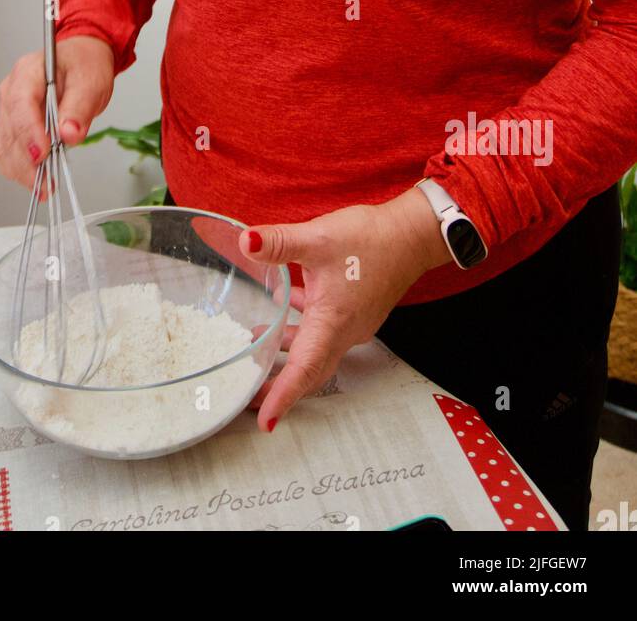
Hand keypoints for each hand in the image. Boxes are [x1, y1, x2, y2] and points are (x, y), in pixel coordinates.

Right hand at [0, 36, 114, 193]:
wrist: (81, 62)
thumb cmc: (84, 65)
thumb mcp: (91, 81)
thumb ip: (80, 107)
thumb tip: (69, 134)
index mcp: (28, 72)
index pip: (20, 104)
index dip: (29, 133)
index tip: (42, 155)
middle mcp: (11, 90)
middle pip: (9, 131)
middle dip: (27, 162)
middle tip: (48, 182)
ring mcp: (8, 109)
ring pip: (4, 146)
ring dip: (22, 171)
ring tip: (45, 186)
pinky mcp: (11, 126)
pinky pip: (5, 152)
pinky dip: (18, 170)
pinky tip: (36, 180)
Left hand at [243, 188, 448, 430]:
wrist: (411, 235)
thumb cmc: (371, 240)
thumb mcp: (318, 238)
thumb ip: (279, 242)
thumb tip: (245, 241)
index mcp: (332, 323)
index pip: (303, 370)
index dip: (282, 396)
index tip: (265, 421)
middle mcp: (343, 332)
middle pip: (308, 371)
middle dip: (278, 386)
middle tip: (249, 394)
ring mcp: (352, 325)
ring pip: (315, 351)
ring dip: (287, 353)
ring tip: (257, 343)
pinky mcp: (355, 312)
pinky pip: (325, 332)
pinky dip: (303, 328)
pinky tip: (289, 301)